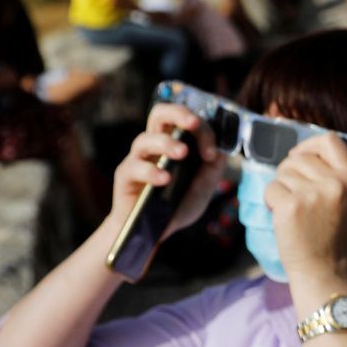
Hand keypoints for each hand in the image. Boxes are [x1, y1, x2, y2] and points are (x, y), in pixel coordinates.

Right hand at [107, 104, 224, 240]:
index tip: (212, 152)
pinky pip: (134, 167)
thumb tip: (221, 147)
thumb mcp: (203, 187)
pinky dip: (151, 171)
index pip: (186, 121)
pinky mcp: (125, 176)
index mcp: (174, 142)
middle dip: (178, 113)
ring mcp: (138, 159)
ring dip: (166, 143)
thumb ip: (213, 168)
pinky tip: (165, 178)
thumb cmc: (178, 205)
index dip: (202, 129)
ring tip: (183, 153)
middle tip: (193, 124)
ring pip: (145, 139)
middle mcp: (155, 146)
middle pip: (160, 114)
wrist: (155, 232)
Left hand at [264, 132, 346, 290]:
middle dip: (290, 171)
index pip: (330, 140)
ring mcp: (312, 194)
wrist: (325, 273)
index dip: (310, 144)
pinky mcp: (290, 206)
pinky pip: (270, 188)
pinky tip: (285, 219)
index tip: (301, 156)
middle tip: (296, 195)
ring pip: (282, 172)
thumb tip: (300, 151)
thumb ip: (332, 174)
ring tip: (295, 211)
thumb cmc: (333, 237)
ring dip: (282, 189)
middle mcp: (336, 183)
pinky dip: (272, 202)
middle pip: (299, 156)